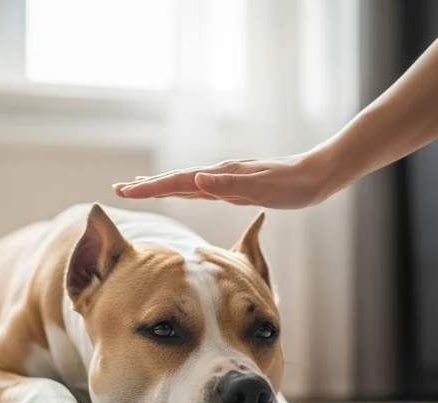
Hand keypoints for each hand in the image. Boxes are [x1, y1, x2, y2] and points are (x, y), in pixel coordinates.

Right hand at [113, 148, 345, 209]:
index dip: (151, 188)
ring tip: (139, 187)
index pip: (178, 182)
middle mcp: (219, 175)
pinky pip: (199, 188)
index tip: (126, 191)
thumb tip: (197, 180)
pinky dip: (182, 188)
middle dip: (147, 185)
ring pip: (184, 182)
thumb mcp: (262, 189)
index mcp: (221, 177)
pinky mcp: (233, 185)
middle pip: (175, 180)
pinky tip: (182, 189)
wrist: (318, 175)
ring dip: (160, 186)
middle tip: (119, 189)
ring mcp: (225, 179)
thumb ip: (229, 186)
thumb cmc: (293, 186)